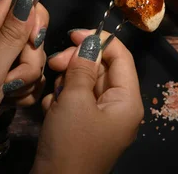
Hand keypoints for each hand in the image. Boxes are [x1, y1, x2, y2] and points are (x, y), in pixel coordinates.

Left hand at [0, 0, 48, 164]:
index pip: (18, 3)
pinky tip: (12, 102)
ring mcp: (2, 61)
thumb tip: (29, 0)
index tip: (35, 40)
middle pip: (31, 34)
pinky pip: (32, 78)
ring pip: (34, 58)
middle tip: (12, 77)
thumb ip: (12, 35)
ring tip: (7, 93)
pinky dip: (26, 91)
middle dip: (30, 59)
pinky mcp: (9, 80)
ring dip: (27, 78)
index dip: (34, 17)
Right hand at [31, 29, 143, 173]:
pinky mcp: (85, 128)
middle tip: (53, 64)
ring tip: (53, 97)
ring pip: (85, 83)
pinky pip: (76, 101)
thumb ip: (82, 66)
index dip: (99, 40)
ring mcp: (102, 119)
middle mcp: (119, 107)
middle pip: (101, 68)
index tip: (73, 34)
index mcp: (127, 100)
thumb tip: (89, 41)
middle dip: (76, 63)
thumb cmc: (70, 144)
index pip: (121, 56)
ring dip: (66, 83)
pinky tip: (50, 110)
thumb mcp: (75, 99)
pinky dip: (62, 100)